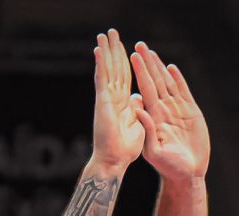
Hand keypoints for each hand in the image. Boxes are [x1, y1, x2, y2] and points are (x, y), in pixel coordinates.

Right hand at [92, 29, 144, 172]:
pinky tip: (99, 49)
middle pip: (116, 68)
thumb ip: (139, 110)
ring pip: (108, 69)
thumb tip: (139, 98)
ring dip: (106, 51)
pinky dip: (100, 63)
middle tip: (112, 32)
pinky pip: (102, 78)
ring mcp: (107, 98)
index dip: (128, 62)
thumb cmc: (126, 149)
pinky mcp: (103, 101)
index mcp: (124, 104)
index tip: (128, 48)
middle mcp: (115, 98)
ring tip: (104, 34)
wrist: (115, 160)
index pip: (126, 77)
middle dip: (115, 50)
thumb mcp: (139, 126)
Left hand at [131, 44, 210, 180]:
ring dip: (160, 67)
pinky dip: (178, 80)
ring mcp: (178, 111)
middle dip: (147, 64)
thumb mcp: (154, 151)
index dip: (140, 73)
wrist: (187, 175)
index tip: (133, 57)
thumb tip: (139, 108)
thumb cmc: (168, 167)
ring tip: (152, 52)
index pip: (145, 90)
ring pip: (167, 84)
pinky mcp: (191, 114)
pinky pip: (183, 92)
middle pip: (155, 82)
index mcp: (154, 117)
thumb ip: (147, 130)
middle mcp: (164, 111)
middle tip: (140, 46)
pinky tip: (171, 67)